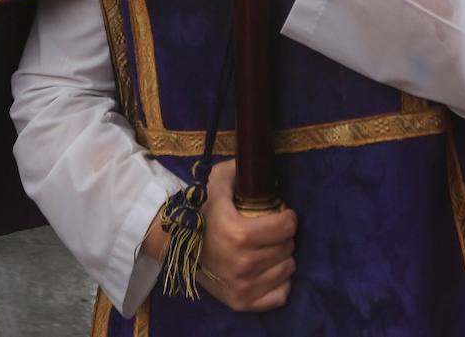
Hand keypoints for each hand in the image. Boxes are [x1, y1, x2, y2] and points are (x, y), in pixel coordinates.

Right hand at [198, 160, 296, 311]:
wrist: (176, 246)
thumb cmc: (201, 213)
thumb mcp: (215, 183)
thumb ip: (236, 170)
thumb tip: (256, 161)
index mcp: (238, 232)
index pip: (286, 226)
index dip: (288, 217)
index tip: (282, 214)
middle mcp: (243, 263)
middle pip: (288, 247)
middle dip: (283, 237)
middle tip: (272, 232)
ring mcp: (243, 286)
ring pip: (287, 269)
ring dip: (282, 258)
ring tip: (268, 249)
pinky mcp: (242, 303)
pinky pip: (279, 295)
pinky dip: (278, 283)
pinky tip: (268, 271)